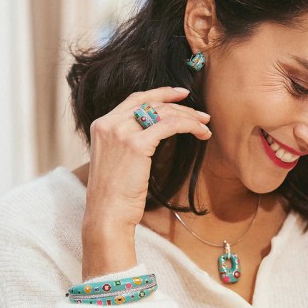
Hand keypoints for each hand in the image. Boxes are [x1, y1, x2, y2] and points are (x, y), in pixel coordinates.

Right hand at [82, 86, 211, 276]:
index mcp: (102, 125)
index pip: (134, 99)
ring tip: (205, 126)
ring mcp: (120, 132)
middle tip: (201, 114)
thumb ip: (131, 142)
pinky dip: (189, 126)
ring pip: (163, 112)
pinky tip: (201, 133)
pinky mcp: (135, 144)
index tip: (181, 94)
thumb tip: (159, 133)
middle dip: (180, 105)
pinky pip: (169, 126)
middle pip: (151, 102)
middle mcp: (108, 124)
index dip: (159, 93)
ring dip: (188, 117)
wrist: (106, 214)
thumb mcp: (118, 161)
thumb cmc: (115, 196)